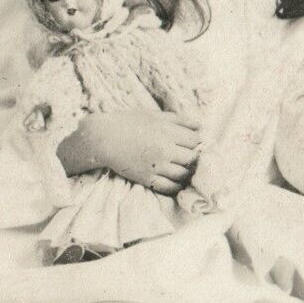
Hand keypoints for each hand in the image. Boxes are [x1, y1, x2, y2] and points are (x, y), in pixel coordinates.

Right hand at [60, 109, 200, 193]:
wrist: (102, 138)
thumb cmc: (128, 123)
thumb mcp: (154, 115)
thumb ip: (179, 120)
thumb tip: (201, 125)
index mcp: (167, 132)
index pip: (196, 141)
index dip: (198, 143)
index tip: (195, 144)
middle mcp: (164, 150)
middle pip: (192, 158)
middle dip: (195, 158)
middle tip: (191, 158)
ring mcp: (156, 166)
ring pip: (183, 174)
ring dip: (187, 172)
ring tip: (183, 168)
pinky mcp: (147, 179)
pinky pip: (170, 187)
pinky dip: (176, 185)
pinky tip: (175, 180)